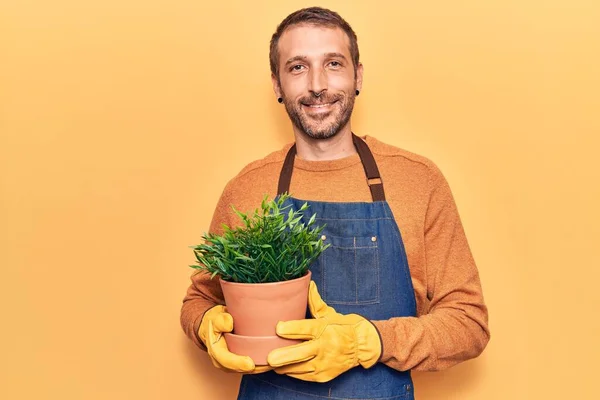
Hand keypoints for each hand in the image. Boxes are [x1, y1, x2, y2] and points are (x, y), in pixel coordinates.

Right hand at [199, 305, 271, 373]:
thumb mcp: (214, 318)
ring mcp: (232, 363)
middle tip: (269, 365)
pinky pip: (252, 366)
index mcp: (216, 351)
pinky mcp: (241, 361)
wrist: (214, 325)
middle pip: (239, 369)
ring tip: (274, 364)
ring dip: (260, 368)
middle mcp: (223, 361)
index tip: (250, 364)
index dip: (238, 363)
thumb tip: (229, 323)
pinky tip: (274, 361)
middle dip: (254, 369)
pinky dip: (262, 364)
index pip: (226, 360)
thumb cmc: (215, 322)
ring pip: (247, 370)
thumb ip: (220, 320)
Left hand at [267, 281, 381, 381]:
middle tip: (269, 358)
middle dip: (283, 356)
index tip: (278, 328)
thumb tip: (308, 284)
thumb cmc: (342, 327)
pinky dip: (291, 372)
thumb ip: (314, 301)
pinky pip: (302, 376)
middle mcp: (324, 347)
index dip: (290, 328)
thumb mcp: (328, 313)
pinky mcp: (323, 376)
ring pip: (298, 368)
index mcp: (324, 328)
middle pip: (300, 353)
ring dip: (283, 365)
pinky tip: (283, 367)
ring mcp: (324, 363)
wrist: (362, 346)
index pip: (305, 329)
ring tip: (270, 361)